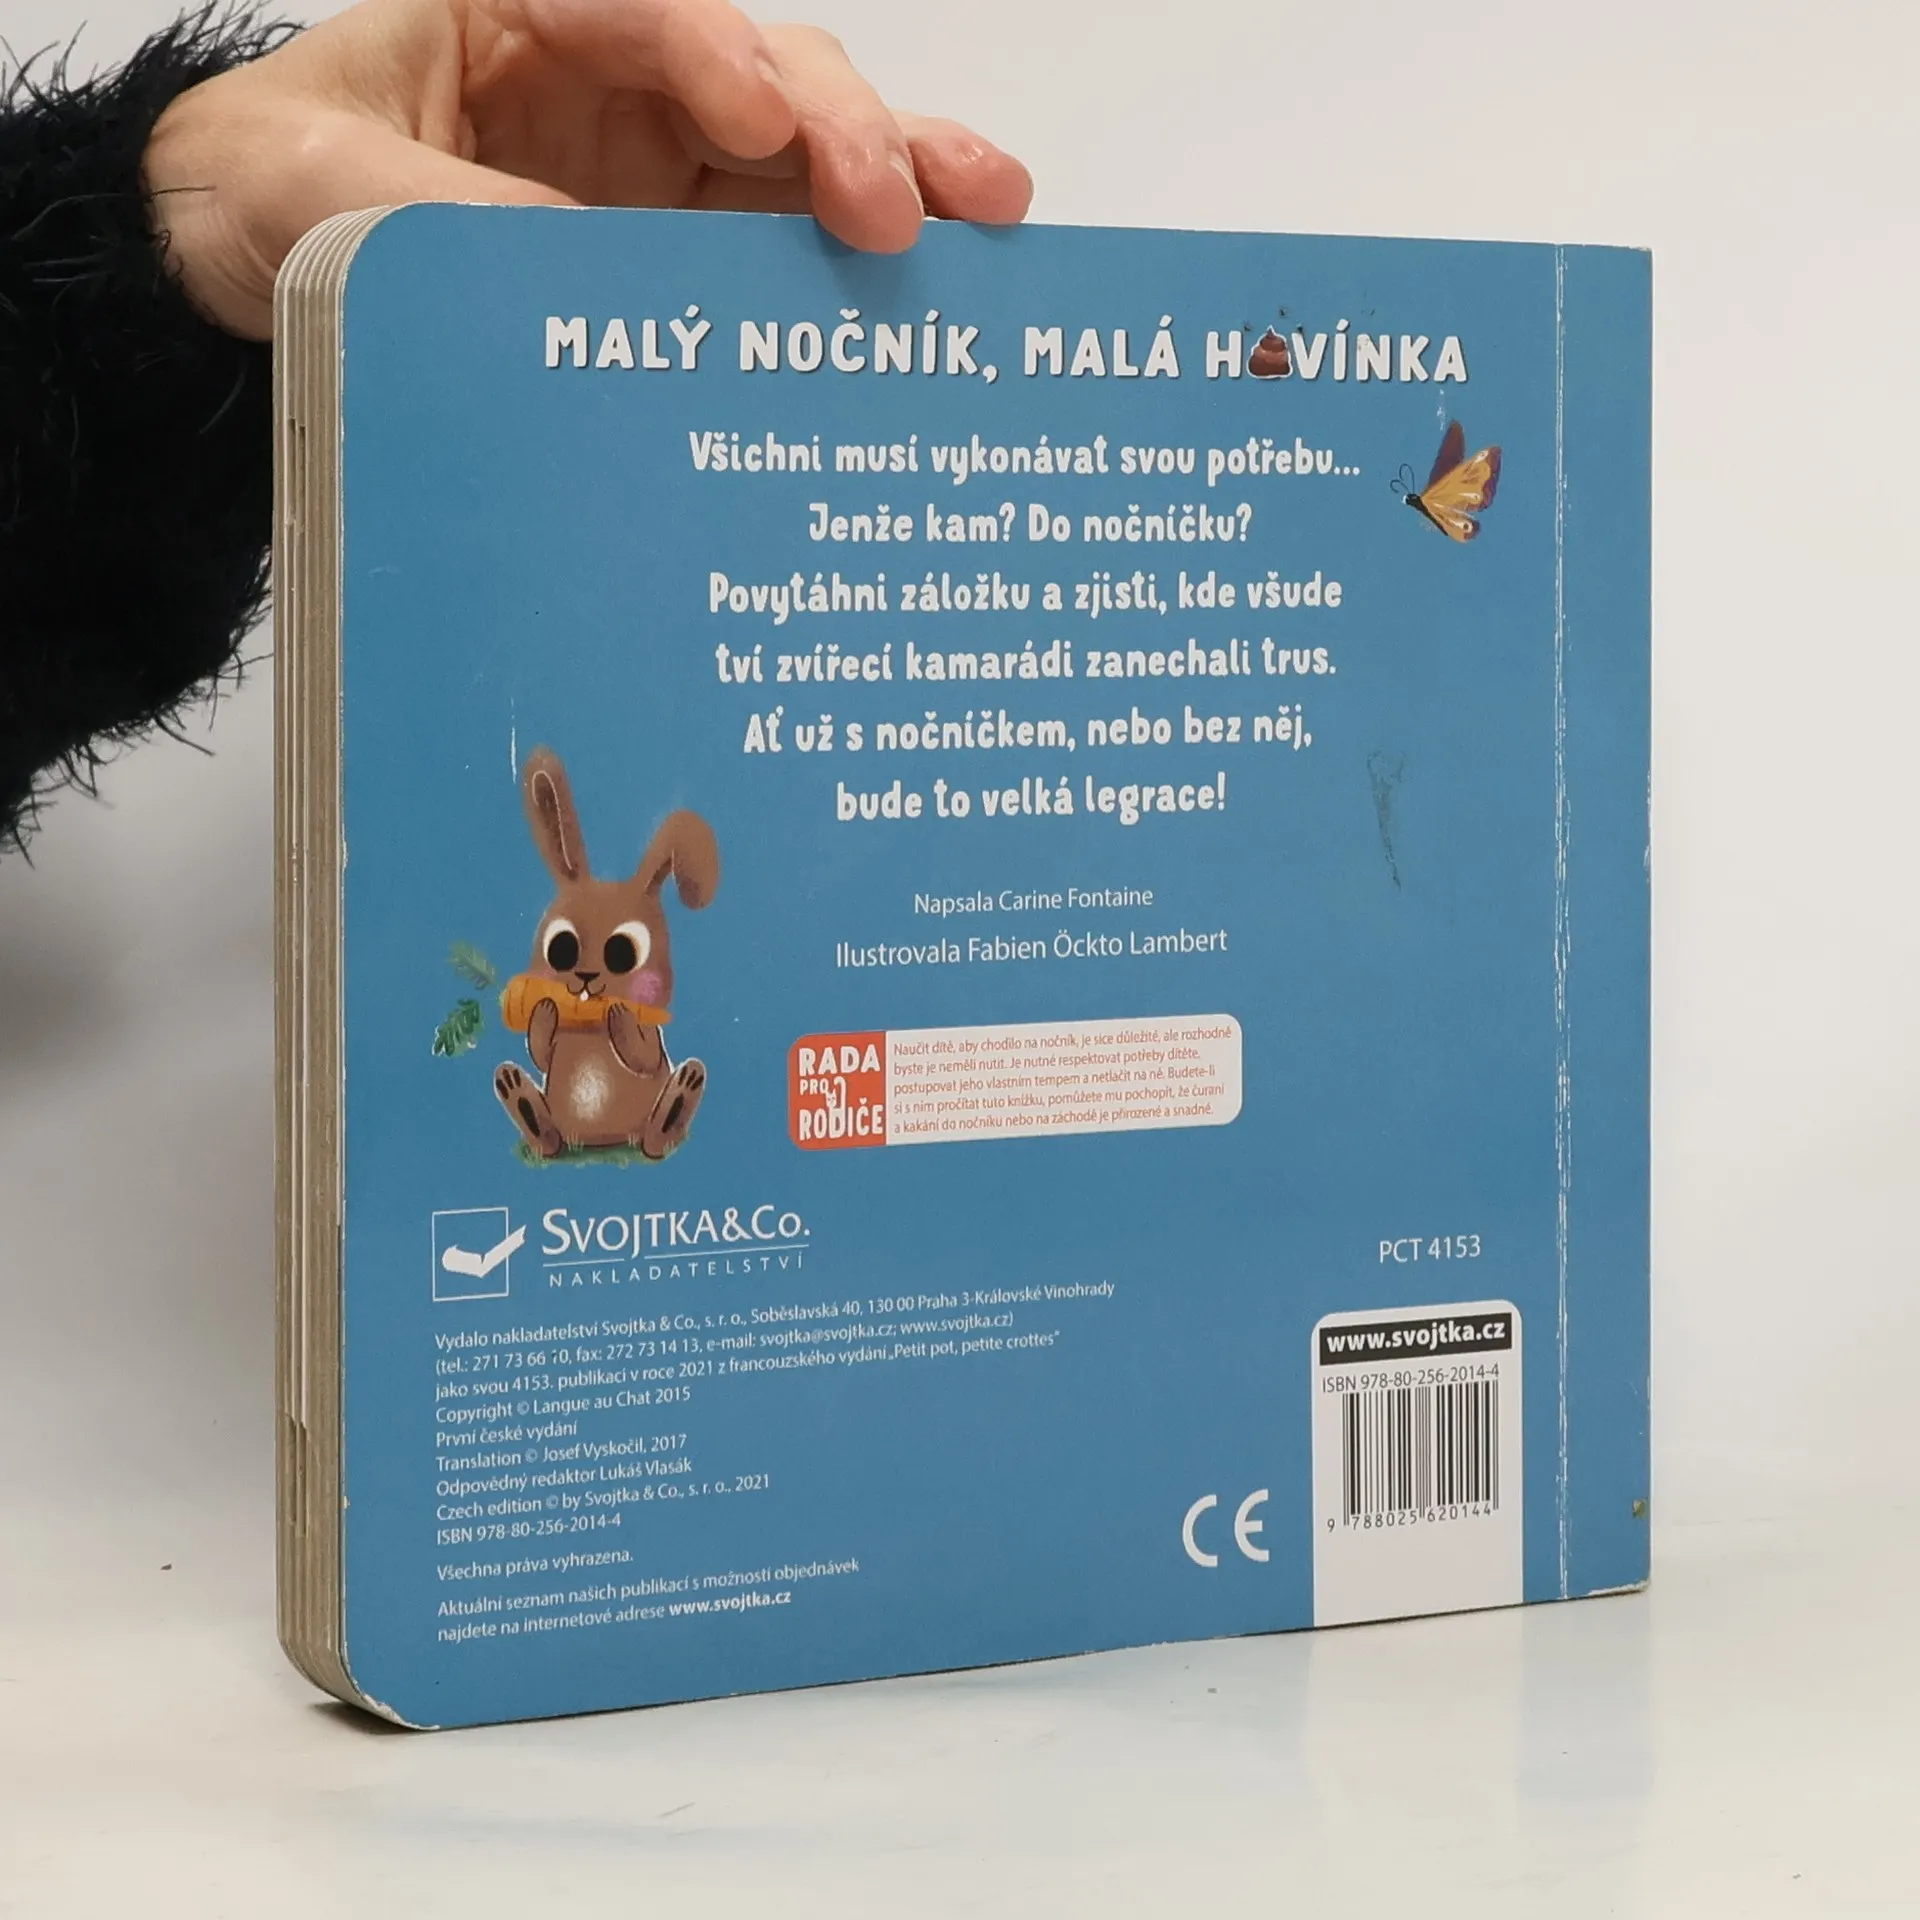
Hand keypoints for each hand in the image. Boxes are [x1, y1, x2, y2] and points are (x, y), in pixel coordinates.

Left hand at [145, 0, 1033, 338]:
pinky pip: (784, 238)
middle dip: (840, 125)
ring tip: (984, 209)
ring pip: (801, 151)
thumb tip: (598, 283)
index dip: (717, 53)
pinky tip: (940, 264)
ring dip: (896, 173)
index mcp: (522, 20)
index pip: (642, 12)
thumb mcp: (344, 194)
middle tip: (900, 201)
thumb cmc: (281, 193)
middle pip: (760, 74)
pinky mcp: (682, 247)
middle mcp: (613, 81)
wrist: (253, 271)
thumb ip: (463, 224)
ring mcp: (660, 167)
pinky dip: (858, 253)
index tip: (758, 116)